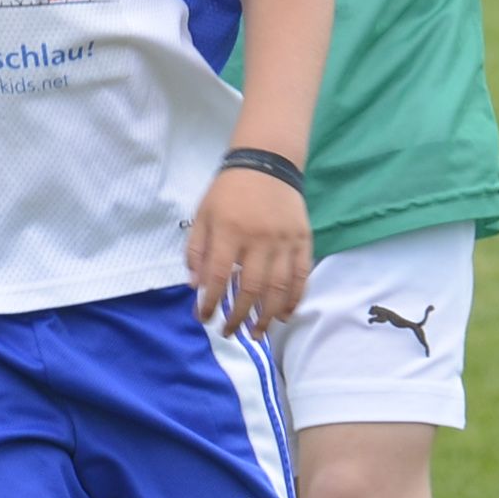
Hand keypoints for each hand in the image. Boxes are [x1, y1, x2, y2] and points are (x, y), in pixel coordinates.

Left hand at [185, 167, 310, 338]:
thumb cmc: (228, 192)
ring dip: (267, 316)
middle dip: (239, 316)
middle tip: (229, 333)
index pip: (219, 276)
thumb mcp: (203, 215)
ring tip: (257, 334)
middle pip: (251, 289)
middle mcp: (259, 239)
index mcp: (230, 232)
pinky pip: (301, 275)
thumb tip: (195, 286)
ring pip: (279, 288)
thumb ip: (196, 250)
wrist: (267, 163)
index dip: (210, 302)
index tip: (203, 318)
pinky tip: (285, 315)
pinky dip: (294, 298)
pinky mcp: (303, 240)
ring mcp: (285, 241)